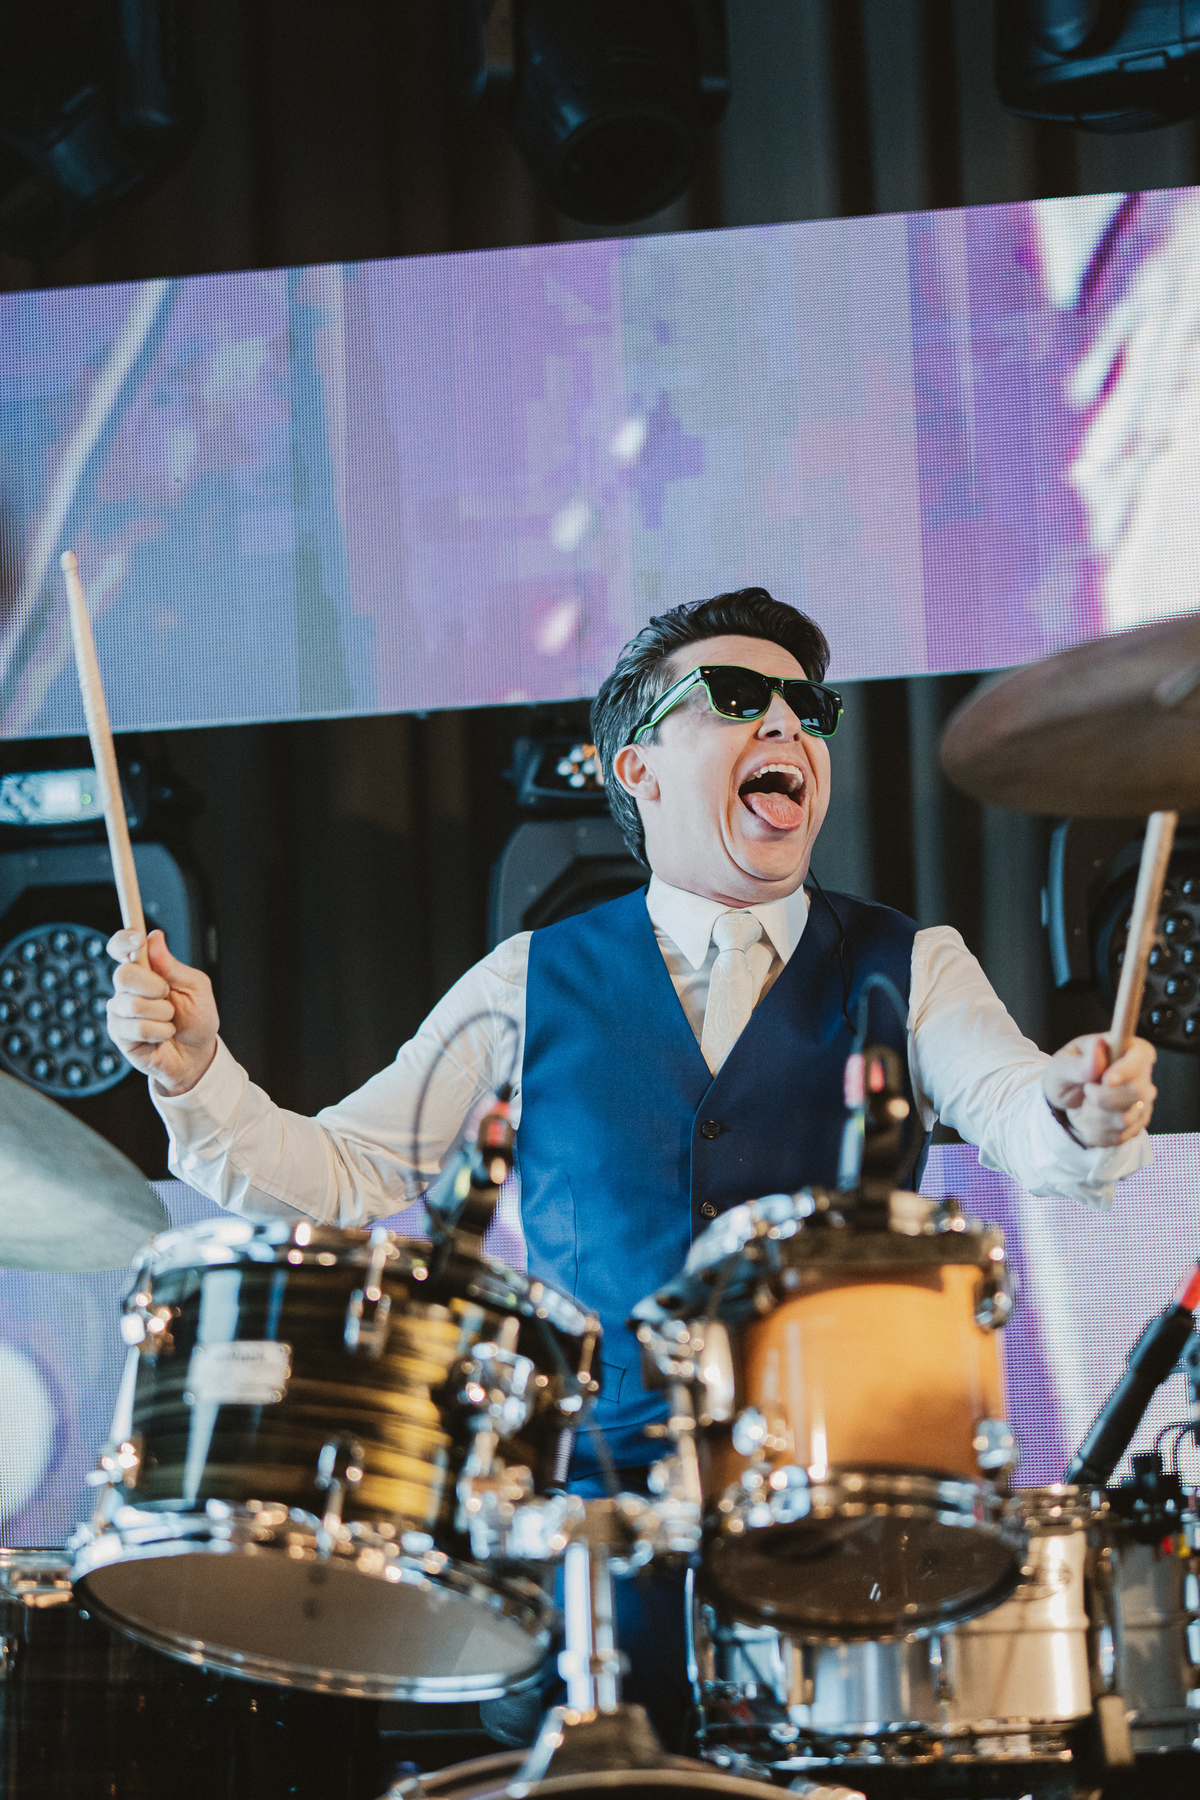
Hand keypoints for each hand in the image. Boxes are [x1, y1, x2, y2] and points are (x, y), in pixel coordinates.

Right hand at [106, 928, 218, 1095]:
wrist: (197, 1054)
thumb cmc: (196, 1018)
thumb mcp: (195, 987)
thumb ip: (173, 966)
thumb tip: (154, 937)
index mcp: (145, 970)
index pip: (122, 947)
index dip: (124, 940)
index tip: (138, 939)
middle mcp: (127, 988)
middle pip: (123, 974)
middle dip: (153, 986)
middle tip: (168, 996)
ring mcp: (120, 1011)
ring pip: (134, 1004)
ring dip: (163, 1013)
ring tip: (170, 1020)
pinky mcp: (120, 1034)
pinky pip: (138, 1028)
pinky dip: (160, 1031)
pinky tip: (163, 1034)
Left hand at [1042, 1033, 1156, 1147]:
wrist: (1065, 1100)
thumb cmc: (1066, 1074)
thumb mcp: (1060, 1067)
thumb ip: (1078, 1064)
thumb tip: (1098, 1052)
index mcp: (1126, 1048)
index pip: (1141, 1055)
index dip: (1127, 1070)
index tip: (1106, 1080)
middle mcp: (1141, 1074)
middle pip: (1137, 1092)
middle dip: (1102, 1098)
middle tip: (1086, 1090)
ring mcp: (1142, 1102)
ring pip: (1126, 1118)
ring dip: (1095, 1116)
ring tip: (1086, 1104)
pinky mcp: (1137, 1124)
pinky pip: (1119, 1136)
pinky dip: (1096, 1131)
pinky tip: (1090, 1119)